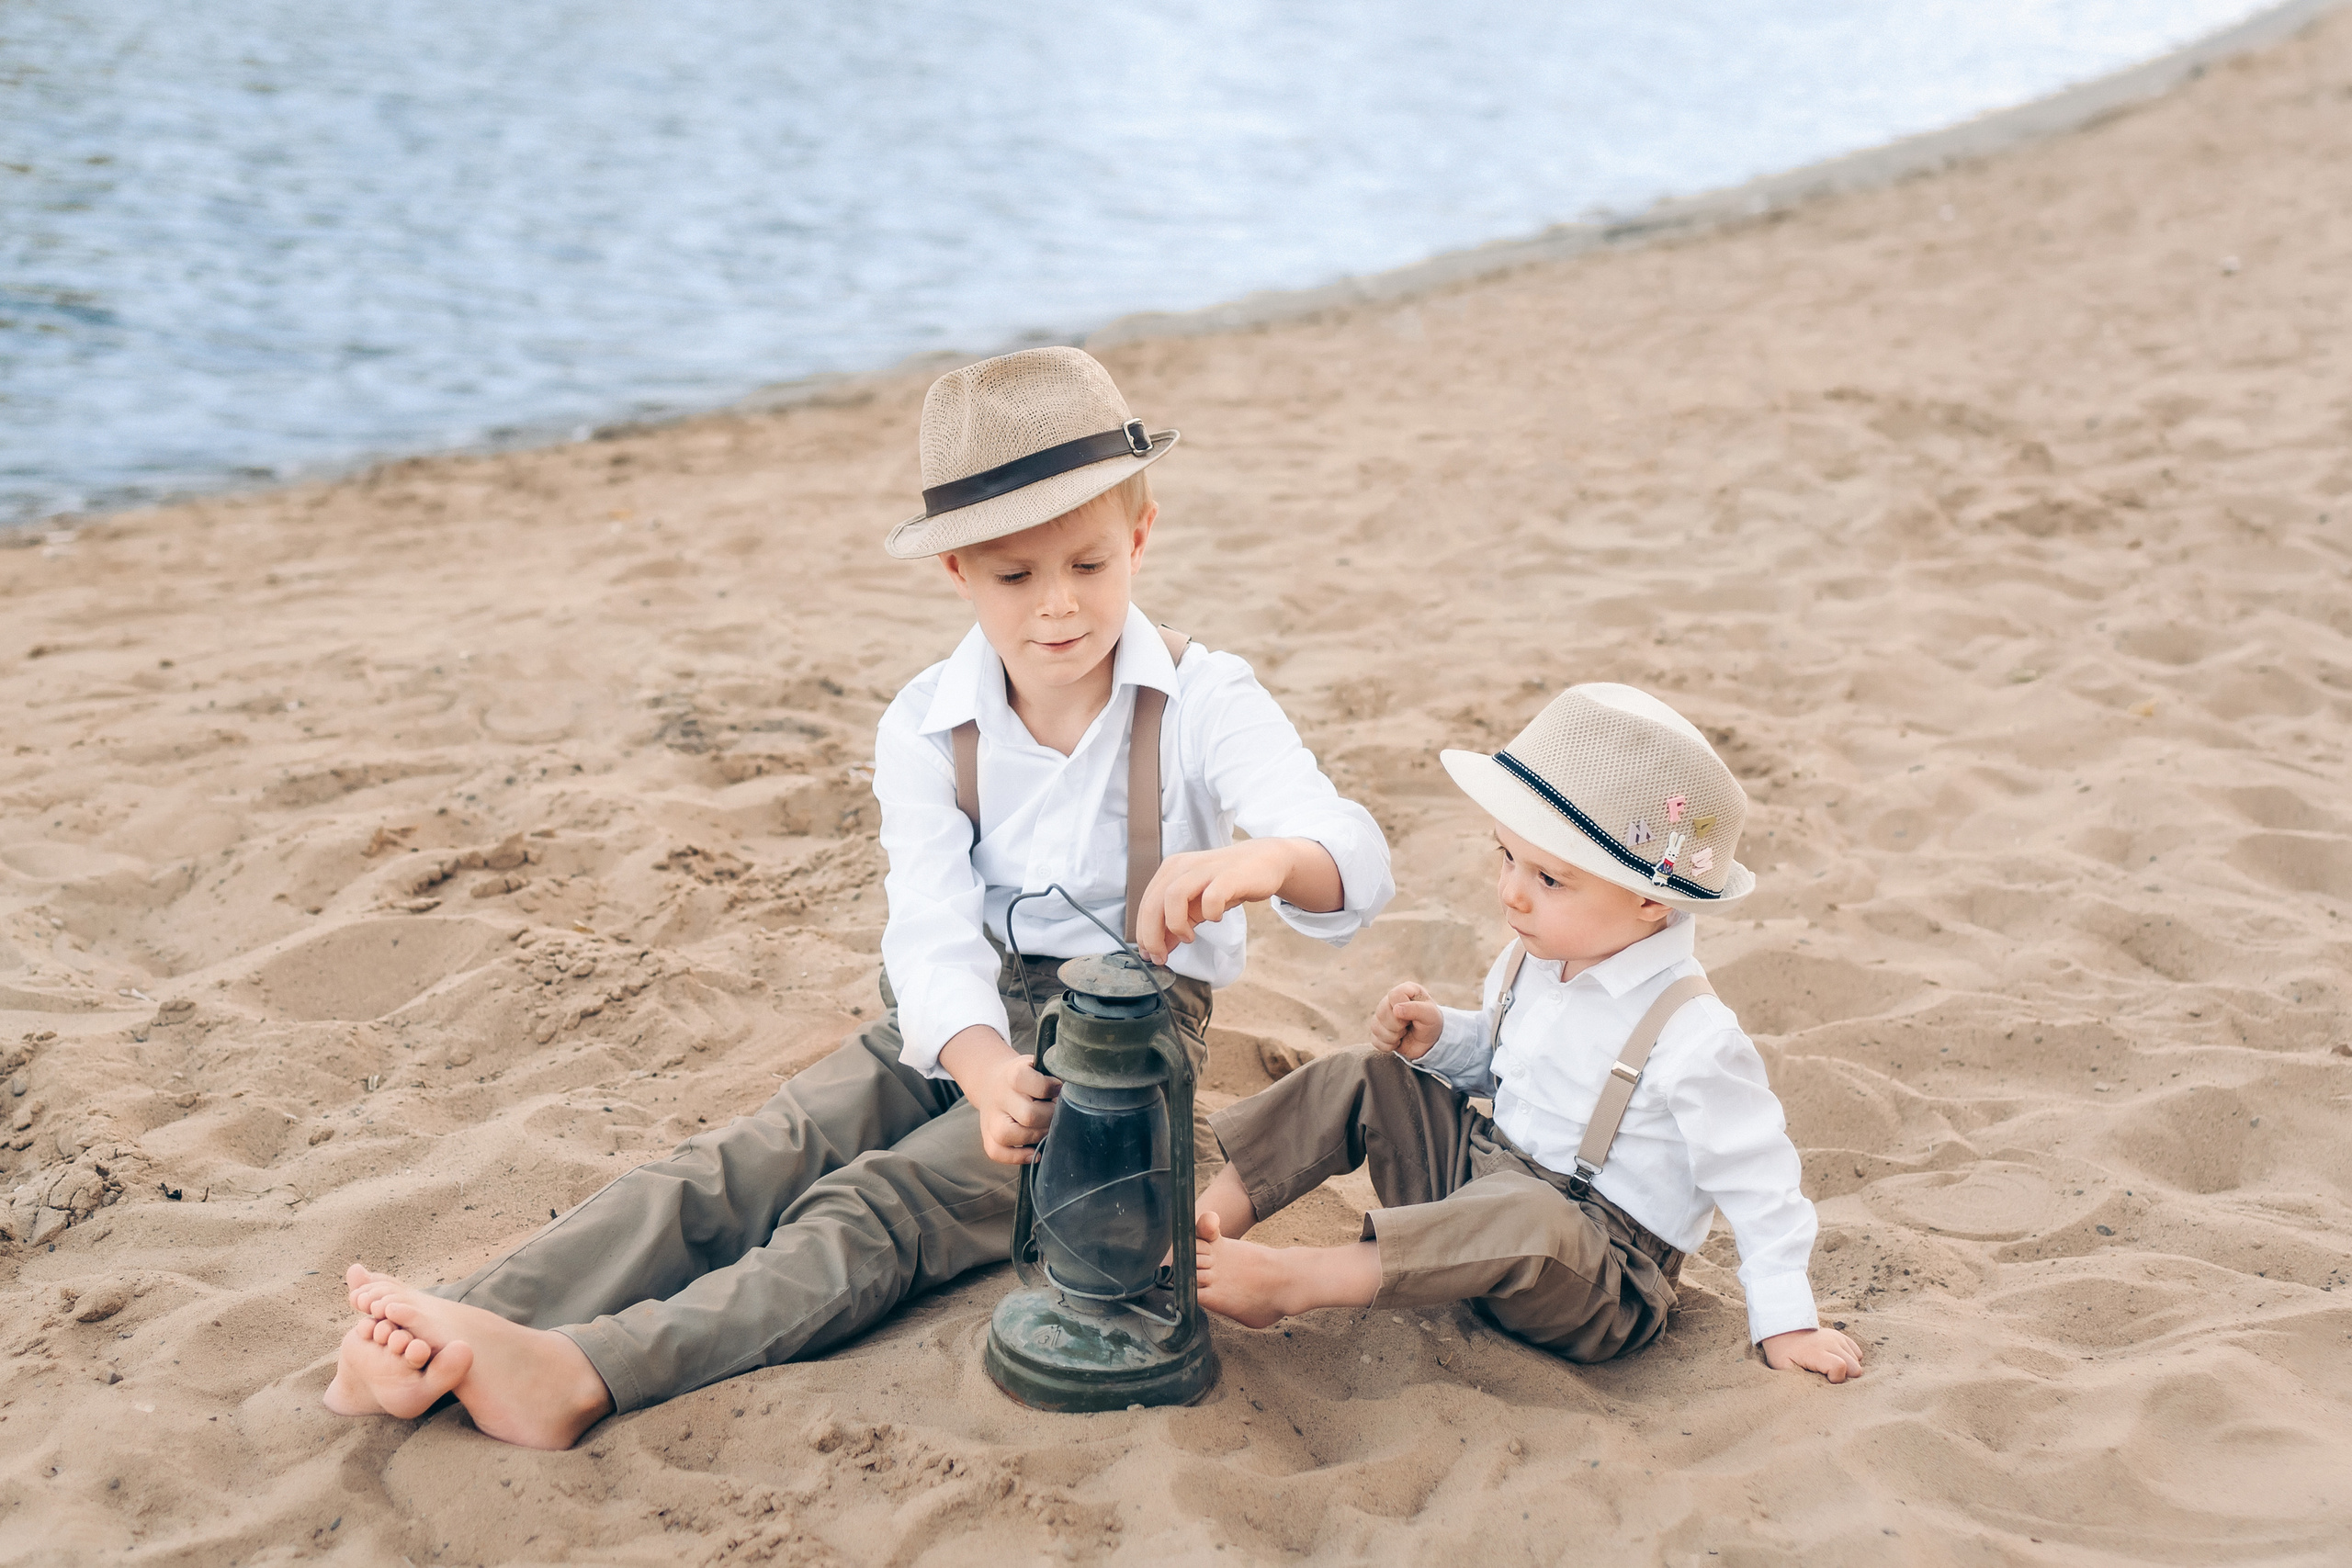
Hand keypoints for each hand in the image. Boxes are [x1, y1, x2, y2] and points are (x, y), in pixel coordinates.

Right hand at [938, 1027, 1060, 1164]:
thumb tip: (1073, 1094)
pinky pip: (996, 1152)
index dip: (1051, 1088)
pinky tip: (1034, 1153)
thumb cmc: (1026, 1077)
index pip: (1032, 1083)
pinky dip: (1017, 1157)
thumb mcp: (1037, 1067)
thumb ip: (1053, 1077)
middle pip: (1028, 1115)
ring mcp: (991, 1118)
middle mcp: (1000, 1096)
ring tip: (1046, 1132)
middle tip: (1058, 1116)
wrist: (992, 1081)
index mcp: (1014, 1074)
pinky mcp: (987, 1135)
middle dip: (1050, 1119)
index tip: (1060, 1089)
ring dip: (1034, 1138)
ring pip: (1006, 1135)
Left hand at [1133, 839, 1339, 963]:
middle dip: (1152, 935)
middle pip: (1154, 902)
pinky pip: (1211, 897)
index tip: (1149, 956)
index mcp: (1171, 871)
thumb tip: (1159, 949)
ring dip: (1176, 924)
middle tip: (1161, 956)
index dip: (1143, 933)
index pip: (1146, 904)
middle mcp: (1183, 867)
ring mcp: (1205, 870)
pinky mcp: (1228, 876)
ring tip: (1188, 938)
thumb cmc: (1225, 884)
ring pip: (1174, 895)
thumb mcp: (1195, 904)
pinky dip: (1210, 913)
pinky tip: (1215, 919)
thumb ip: (1176, 923)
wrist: (1263, 861)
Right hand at [1370, 982, 1444, 1059]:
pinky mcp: (1377, 1032)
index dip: (1403, 1008)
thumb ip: (1416, 1009)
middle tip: (1409, 1026)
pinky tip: (1397, 1042)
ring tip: (1404, 1034)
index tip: (1413, 1016)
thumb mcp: (1431, 1015)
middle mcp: (1389, 1001)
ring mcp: (1381, 1016)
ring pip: (1376, 1027)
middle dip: (1398, 1025)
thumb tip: (1396, 1010)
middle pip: (1381, 1012)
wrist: (1430, 1043)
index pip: (1394, 995)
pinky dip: (1388, 1045)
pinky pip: (1374, 1041)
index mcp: (1404, 991)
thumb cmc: (1432, 1024)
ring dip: (1393, 1037)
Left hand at [1759, 1326, 1864, 1381]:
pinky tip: (1835, 1361)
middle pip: (1855, 1368)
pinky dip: (1850, 1360)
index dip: (1836, 1379)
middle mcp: (1830, 1342)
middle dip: (1844, 1377)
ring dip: (1847, 1369)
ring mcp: (1837, 1338)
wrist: (1785, 1330)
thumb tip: (1809, 1397)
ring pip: (1857, 1361)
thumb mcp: (1782, 1368)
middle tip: (1828, 1377)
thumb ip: (1797, 1381)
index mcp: (1816, 1352)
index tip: (1825, 1381)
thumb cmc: (1783, 1353)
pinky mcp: (1842, 1336)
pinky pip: (1857, 1353)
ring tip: (1829, 1368)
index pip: (1839, 1366)